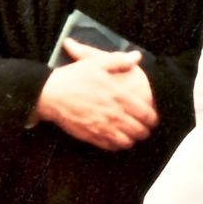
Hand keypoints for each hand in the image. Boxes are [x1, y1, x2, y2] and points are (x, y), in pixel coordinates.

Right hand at [35, 39, 156, 149]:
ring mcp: (103, 127)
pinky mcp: (91, 136)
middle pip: (140, 130)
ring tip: (133, 135)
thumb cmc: (73, 77)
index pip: (146, 113)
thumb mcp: (96, 63)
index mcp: (119, 96)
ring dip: (133, 139)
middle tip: (145, 129)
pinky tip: (118, 140)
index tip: (153, 118)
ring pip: (128, 141)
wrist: (49, 94)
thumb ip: (119, 61)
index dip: (153, 118)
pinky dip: (118, 145)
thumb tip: (137, 56)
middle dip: (145, 130)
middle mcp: (114, 114)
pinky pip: (111, 146)